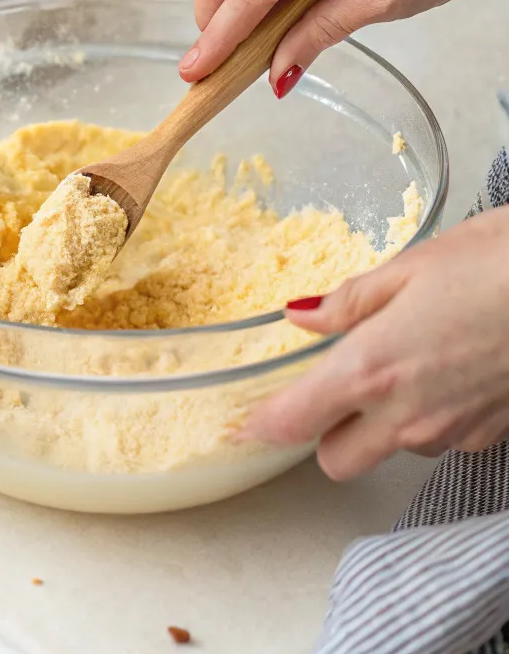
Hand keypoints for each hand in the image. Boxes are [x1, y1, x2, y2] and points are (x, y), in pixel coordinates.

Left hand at [241, 205, 508, 479]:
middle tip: (329, 390)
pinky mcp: (491, 436)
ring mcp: (453, 431)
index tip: (241, 425)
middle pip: (337, 460)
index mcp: (372, 368)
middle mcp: (408, 414)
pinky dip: (430, 415)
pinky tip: (446, 370)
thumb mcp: (409, 269)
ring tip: (402, 362)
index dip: (260, 427)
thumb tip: (299, 316)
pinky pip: (441, 438)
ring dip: (381, 423)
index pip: (294, 420)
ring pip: (392, 450)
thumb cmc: (496, 265)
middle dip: (323, 434)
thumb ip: (348, 303)